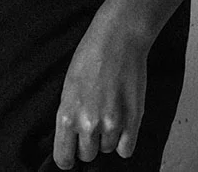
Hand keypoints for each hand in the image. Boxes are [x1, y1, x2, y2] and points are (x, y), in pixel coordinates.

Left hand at [53, 11, 149, 169]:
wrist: (118, 38)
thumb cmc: (91, 55)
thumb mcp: (68, 86)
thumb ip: (69, 115)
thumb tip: (71, 139)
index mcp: (67, 115)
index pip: (64, 158)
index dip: (67, 157)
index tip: (71, 153)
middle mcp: (88, 124)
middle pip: (87, 155)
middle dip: (88, 142)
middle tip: (93, 121)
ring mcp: (112, 124)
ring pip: (107, 149)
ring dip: (107, 137)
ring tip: (108, 111)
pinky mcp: (133, 121)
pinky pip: (126, 149)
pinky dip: (124, 140)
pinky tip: (122, 122)